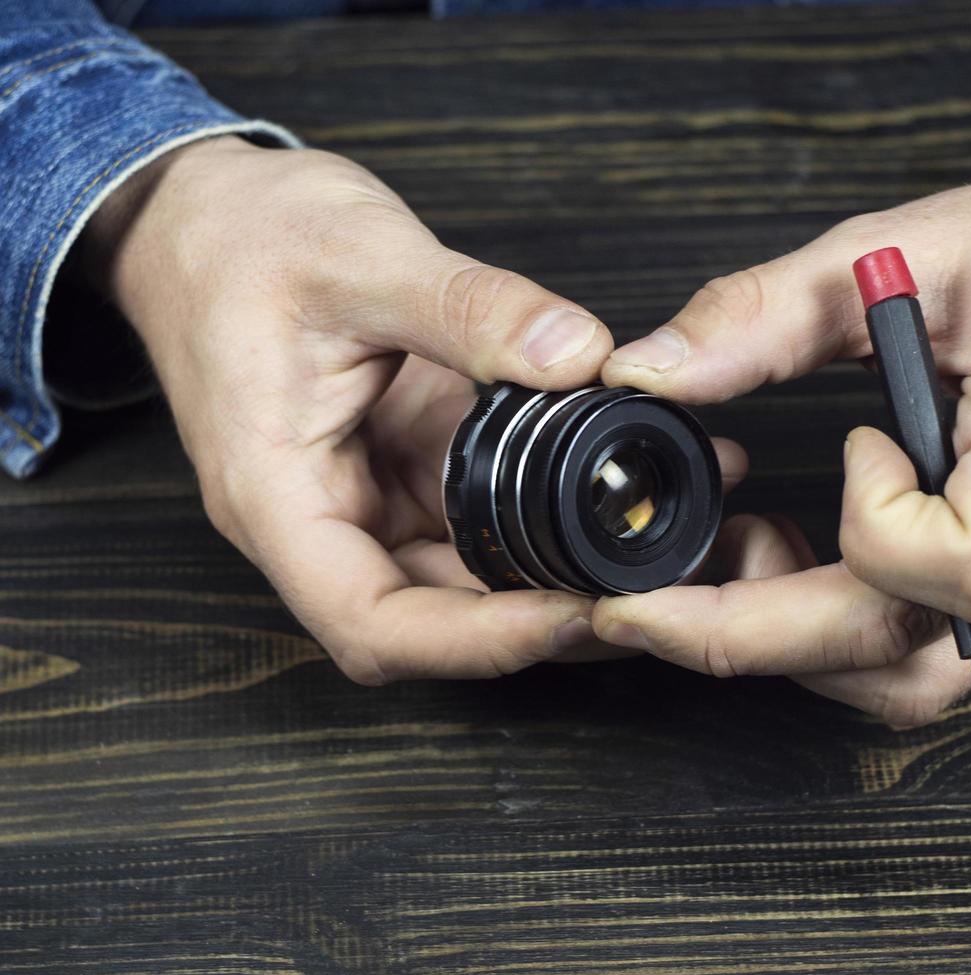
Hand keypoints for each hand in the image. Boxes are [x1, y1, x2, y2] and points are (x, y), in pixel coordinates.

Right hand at [90, 136, 742, 683]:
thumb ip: (471, 308)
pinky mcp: (403, 466)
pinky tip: (608, 487)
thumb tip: (579, 357)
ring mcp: (366, 497)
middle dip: (538, 620)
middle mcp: (320, 519)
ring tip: (643, 547)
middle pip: (431, 620)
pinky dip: (545, 515)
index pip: (373, 624)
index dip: (477, 642)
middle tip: (641, 590)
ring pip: (464, 575)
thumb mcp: (360, 255)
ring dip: (552, 575)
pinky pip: (478, 514)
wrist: (202, 210)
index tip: (573, 614)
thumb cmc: (239, 238)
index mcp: (276, 496)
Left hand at [592, 160, 970, 726]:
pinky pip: (917, 655)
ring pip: (909, 679)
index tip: (851, 447)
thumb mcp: (889, 249)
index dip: (876, 526)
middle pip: (908, 649)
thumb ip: (762, 313)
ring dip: (795, 646)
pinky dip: (832, 636)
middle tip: (648, 600)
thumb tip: (650, 373)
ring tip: (745, 554)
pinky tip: (794, 563)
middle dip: (754, 635)